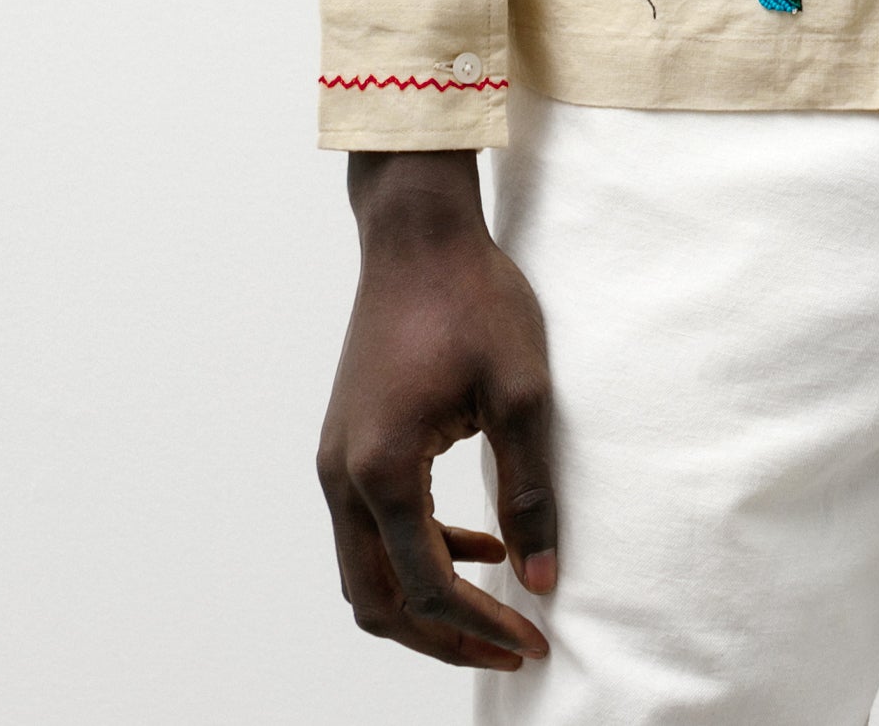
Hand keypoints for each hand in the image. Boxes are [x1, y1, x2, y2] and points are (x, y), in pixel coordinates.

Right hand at [317, 150, 559, 668]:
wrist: (418, 231)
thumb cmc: (472, 298)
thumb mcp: (521, 393)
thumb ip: (530, 491)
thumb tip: (543, 580)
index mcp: (383, 470)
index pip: (428, 586)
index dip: (482, 626)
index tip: (534, 641)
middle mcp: (342, 476)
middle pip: (378, 599)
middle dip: (442, 636)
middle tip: (508, 648)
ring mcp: (335, 459)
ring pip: (365, 571)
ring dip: (424, 600)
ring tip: (495, 604)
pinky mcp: (344, 442)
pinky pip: (367, 527)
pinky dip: (413, 552)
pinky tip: (477, 539)